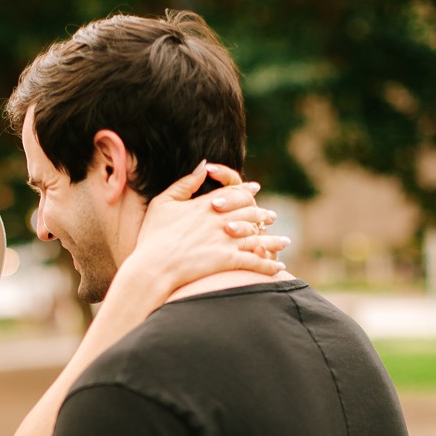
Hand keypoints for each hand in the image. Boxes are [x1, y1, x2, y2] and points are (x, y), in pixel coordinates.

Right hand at [131, 161, 288, 289]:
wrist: (152, 268)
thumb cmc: (152, 238)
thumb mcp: (162, 204)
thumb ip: (184, 184)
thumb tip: (203, 166)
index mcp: (206, 205)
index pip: (234, 192)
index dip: (246, 190)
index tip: (255, 189)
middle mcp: (221, 220)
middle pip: (251, 212)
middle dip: (263, 214)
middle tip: (271, 216)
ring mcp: (226, 240)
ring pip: (259, 237)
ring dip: (273, 241)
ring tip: (283, 243)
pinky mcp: (229, 260)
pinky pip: (255, 262)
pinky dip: (269, 265)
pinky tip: (278, 268)